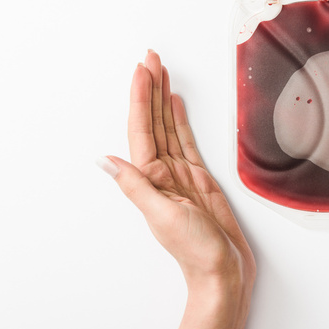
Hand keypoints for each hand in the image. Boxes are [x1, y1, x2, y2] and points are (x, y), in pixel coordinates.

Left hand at [98, 50, 254, 328]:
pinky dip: (180, 121)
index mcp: (151, 179)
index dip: (140, 98)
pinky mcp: (199, 178)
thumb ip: (136, 186)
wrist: (224, 272)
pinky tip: (176, 104)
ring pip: (168, 127)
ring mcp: (181, 174)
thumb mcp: (163, 216)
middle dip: (150, 88)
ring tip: (161, 71)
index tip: (142, 70)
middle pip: (153, 122)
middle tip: (151, 57)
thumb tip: (105, 160)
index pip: (142, 129)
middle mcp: (162, 173)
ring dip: (163, 99)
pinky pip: (186, 142)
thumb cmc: (196, 251)